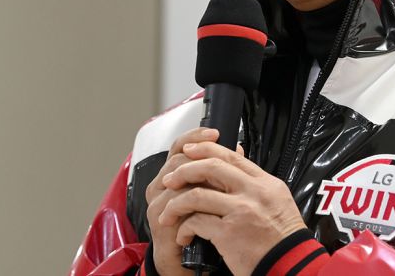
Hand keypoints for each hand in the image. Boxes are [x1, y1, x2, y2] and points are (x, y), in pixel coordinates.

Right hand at [145, 127, 219, 275]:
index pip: (179, 146)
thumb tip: (236, 148)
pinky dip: (194, 200)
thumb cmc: (198, 225)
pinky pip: (176, 203)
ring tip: (220, 181)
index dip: (195, 136)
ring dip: (199, 178)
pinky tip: (210, 201)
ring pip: (176, 179)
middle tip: (222, 157)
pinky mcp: (160, 220)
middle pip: (177, 159)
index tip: (215, 132)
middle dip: (200, 156)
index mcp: (172, 175)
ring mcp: (158, 202)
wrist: (184, 263)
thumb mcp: (211, 193)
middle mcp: (160, 185)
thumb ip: (218, 170)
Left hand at [158, 141, 307, 275]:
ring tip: (168, 214)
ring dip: (176, 204)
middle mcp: (253, 192)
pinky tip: (183, 236)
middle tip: (170, 179)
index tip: (188, 150)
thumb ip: (255, 183)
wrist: (291, 264)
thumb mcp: (277, 200)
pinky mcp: (229, 233)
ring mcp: (241, 211)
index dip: (205, 149)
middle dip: (184, 170)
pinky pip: (196, 222)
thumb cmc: (282, 238)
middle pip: (211, 167)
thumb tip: (238, 158)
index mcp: (264, 182)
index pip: (231, 155)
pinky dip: (184, 228)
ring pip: (197, 194)